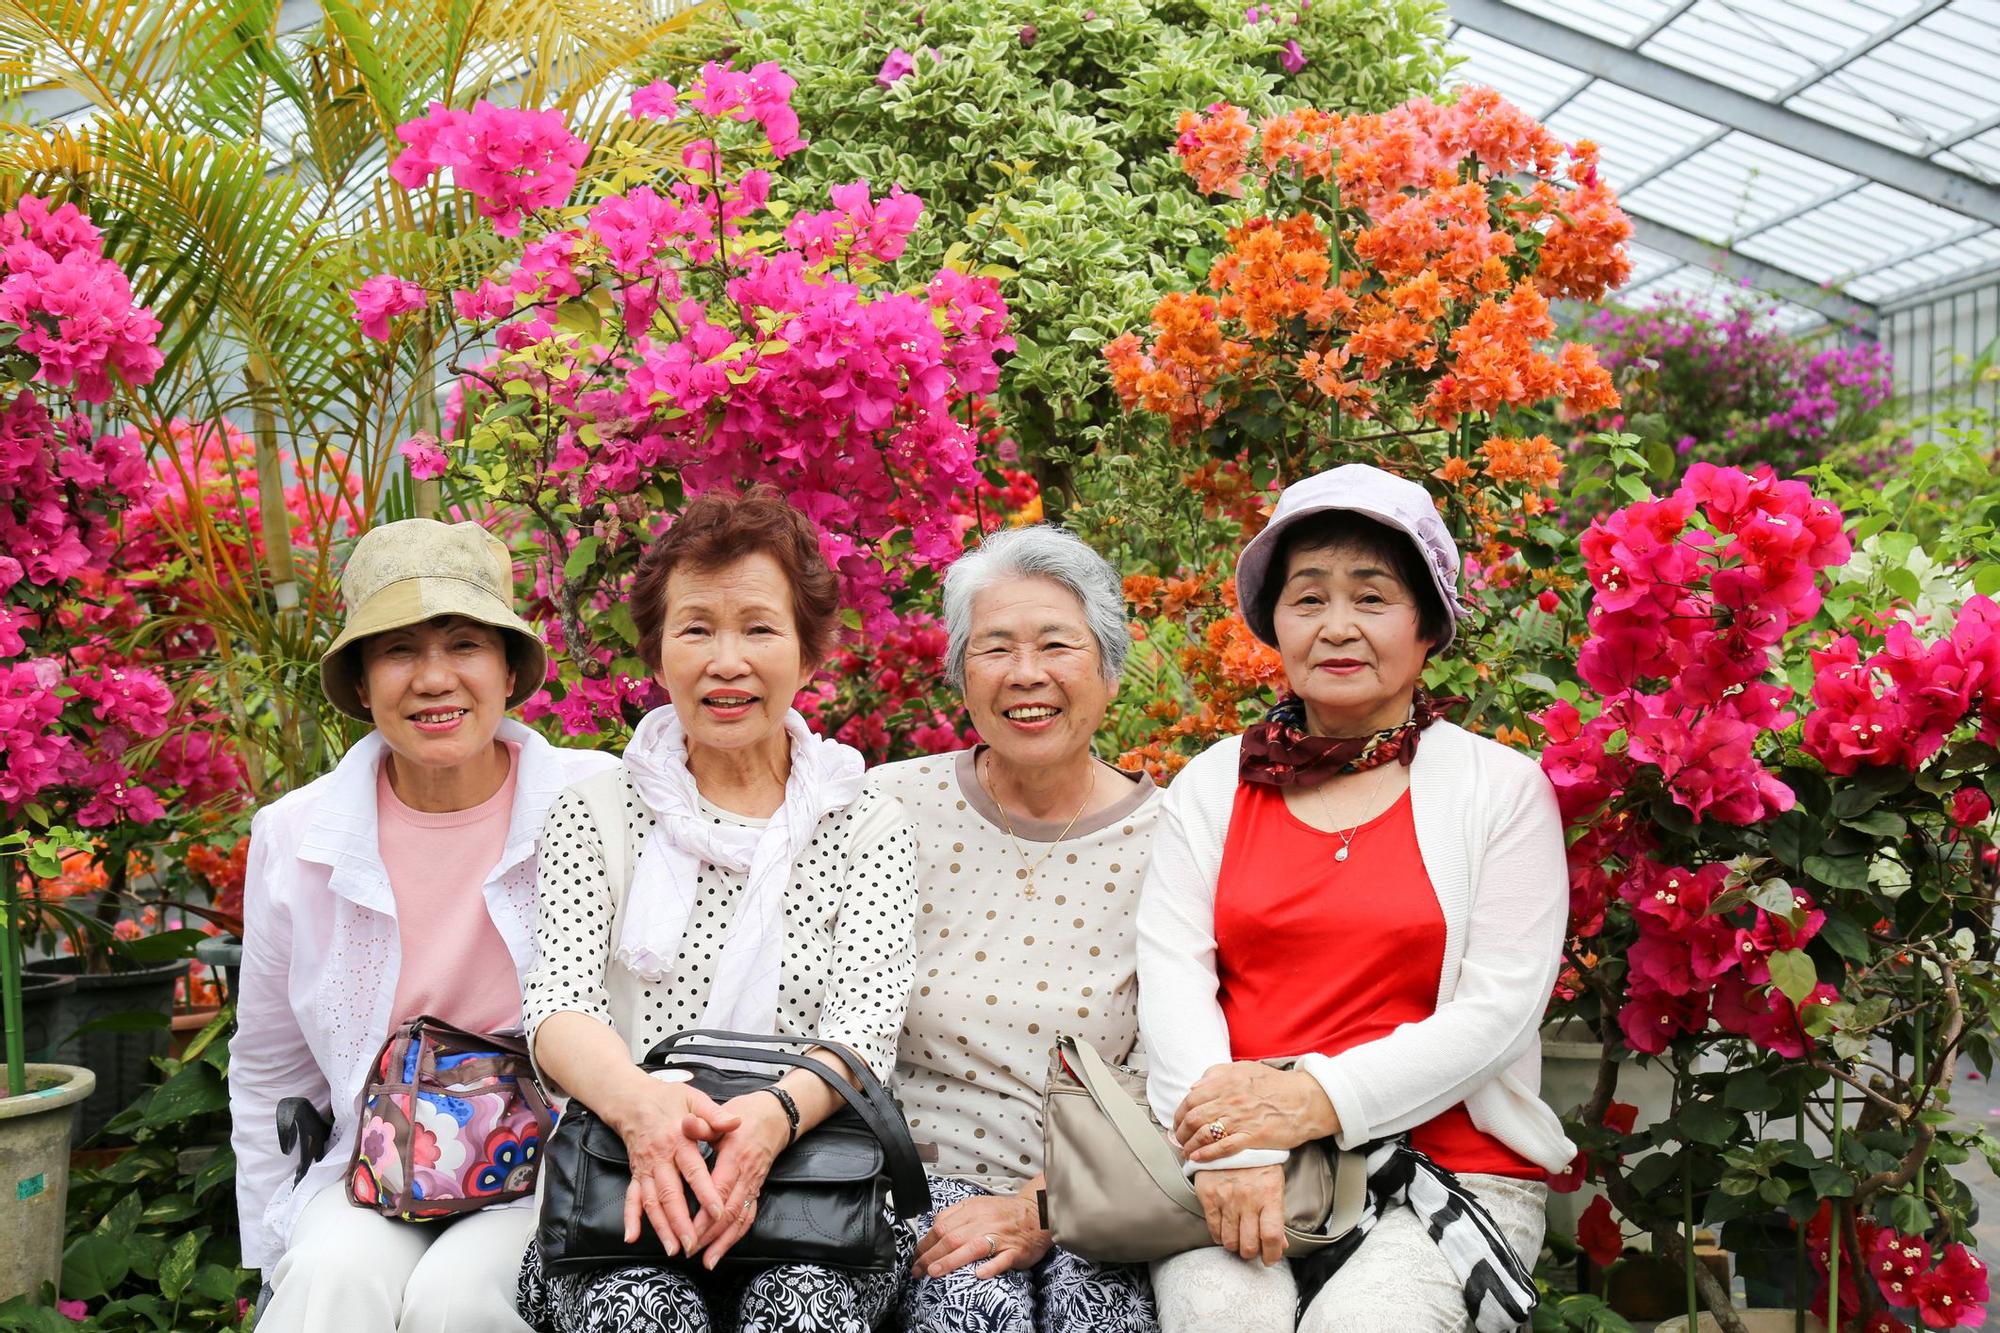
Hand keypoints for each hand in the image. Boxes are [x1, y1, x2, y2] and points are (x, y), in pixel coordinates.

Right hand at [607, 1079, 737, 1255]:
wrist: (632, 1098)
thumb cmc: (668, 1098)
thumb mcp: (694, 1099)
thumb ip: (714, 1114)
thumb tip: (736, 1122)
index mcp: (677, 1139)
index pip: (694, 1170)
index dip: (705, 1192)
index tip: (717, 1212)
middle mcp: (659, 1158)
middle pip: (670, 1193)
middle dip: (681, 1222)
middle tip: (693, 1244)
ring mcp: (645, 1168)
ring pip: (651, 1202)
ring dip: (661, 1227)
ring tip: (673, 1249)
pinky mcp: (636, 1173)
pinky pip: (631, 1198)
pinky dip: (630, 1218)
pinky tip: (631, 1237)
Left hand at [687, 1092, 791, 1266]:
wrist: (775, 1116)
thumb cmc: (745, 1115)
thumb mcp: (722, 1114)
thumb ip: (703, 1123)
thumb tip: (686, 1123)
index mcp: (735, 1156)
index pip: (721, 1190)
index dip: (707, 1212)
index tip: (690, 1229)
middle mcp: (746, 1175)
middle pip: (729, 1211)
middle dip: (710, 1234)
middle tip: (689, 1250)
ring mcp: (753, 1185)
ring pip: (740, 1219)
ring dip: (724, 1242)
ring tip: (708, 1261)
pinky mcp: (756, 1190)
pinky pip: (748, 1217)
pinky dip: (736, 1236)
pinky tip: (723, 1250)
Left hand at [912, 1191, 1050, 1279]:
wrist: (1038, 1214)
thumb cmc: (1005, 1213)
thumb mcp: (979, 1205)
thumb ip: (956, 1214)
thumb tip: (933, 1226)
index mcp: (973, 1209)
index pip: (942, 1225)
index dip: (926, 1242)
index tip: (916, 1256)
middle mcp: (984, 1222)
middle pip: (952, 1237)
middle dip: (930, 1255)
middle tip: (917, 1269)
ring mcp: (1000, 1237)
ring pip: (972, 1248)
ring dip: (951, 1260)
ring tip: (935, 1271)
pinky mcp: (1015, 1251)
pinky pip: (1001, 1260)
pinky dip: (989, 1267)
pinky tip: (978, 1275)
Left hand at [1174, 1063, 1337, 1161]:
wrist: (1305, 1100)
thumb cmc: (1276, 1085)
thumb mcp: (1245, 1069)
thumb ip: (1218, 1073)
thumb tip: (1195, 1085)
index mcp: (1226, 1082)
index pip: (1191, 1099)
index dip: (1179, 1113)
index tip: (1177, 1122)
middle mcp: (1230, 1100)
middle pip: (1193, 1117)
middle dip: (1180, 1131)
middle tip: (1177, 1139)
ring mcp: (1240, 1119)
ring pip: (1204, 1133)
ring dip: (1189, 1144)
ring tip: (1185, 1151)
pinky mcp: (1252, 1137)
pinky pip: (1223, 1147)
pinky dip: (1206, 1154)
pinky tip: (1197, 1158)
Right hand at [1194, 1165, 1287, 1264]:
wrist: (1230, 1139)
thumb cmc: (1258, 1164)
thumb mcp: (1274, 1185)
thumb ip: (1277, 1216)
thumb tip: (1280, 1246)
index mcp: (1269, 1196)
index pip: (1272, 1236)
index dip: (1272, 1255)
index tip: (1270, 1259)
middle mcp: (1248, 1199)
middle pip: (1249, 1244)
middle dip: (1251, 1252)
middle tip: (1251, 1248)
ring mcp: (1226, 1198)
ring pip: (1230, 1241)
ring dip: (1235, 1246)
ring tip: (1238, 1238)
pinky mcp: (1209, 1196)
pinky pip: (1213, 1229)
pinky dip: (1219, 1236)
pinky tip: (1225, 1230)